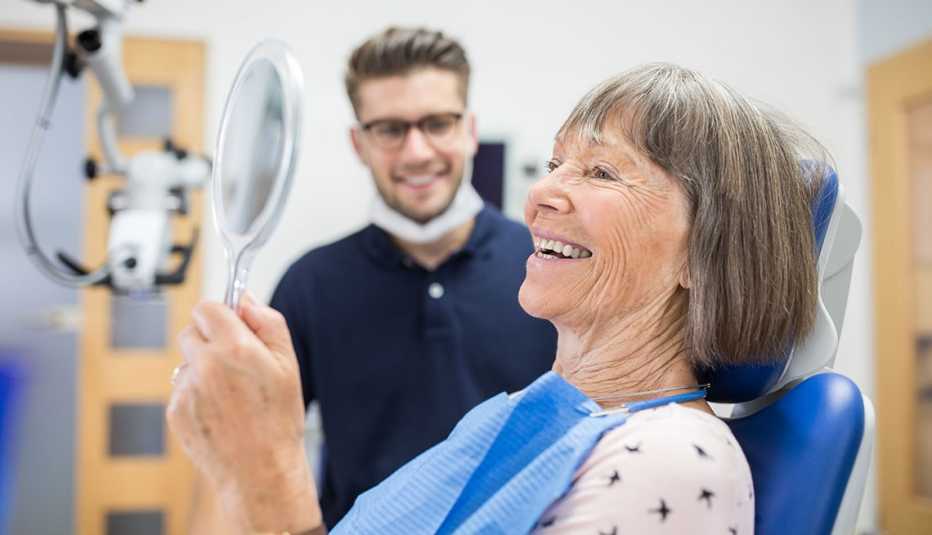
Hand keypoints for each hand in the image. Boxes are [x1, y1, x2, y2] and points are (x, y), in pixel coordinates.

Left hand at [167, 295, 321, 532]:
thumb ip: (268, 323)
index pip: (207, 308)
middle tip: (234, 363)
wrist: (260, 472)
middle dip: (209, 340)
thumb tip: (245, 301)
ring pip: (187, 362)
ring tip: (231, 395)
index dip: (220, 315)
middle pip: (191, 331)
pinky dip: (197, 396)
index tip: (231, 326)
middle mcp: (206, 364)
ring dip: (202, 369)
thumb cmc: (278, 420)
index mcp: (235, 347)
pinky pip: (182, 390)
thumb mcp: (288, 364)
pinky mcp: (175, 411)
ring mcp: (186, 389)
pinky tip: (220, 413)